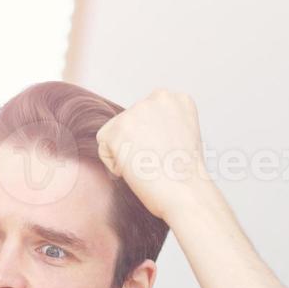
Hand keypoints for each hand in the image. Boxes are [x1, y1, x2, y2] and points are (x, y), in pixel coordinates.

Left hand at [97, 90, 215, 223]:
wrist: (185, 190)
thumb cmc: (184, 173)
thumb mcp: (181, 135)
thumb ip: (161, 124)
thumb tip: (140, 130)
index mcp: (177, 99)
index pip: (144, 117)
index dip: (151, 140)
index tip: (166, 152)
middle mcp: (158, 97)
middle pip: (128, 123)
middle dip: (136, 144)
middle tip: (157, 160)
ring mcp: (137, 110)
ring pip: (114, 135)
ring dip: (125, 154)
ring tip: (149, 163)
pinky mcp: (117, 128)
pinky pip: (104, 148)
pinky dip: (115, 164)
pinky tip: (137, 167)